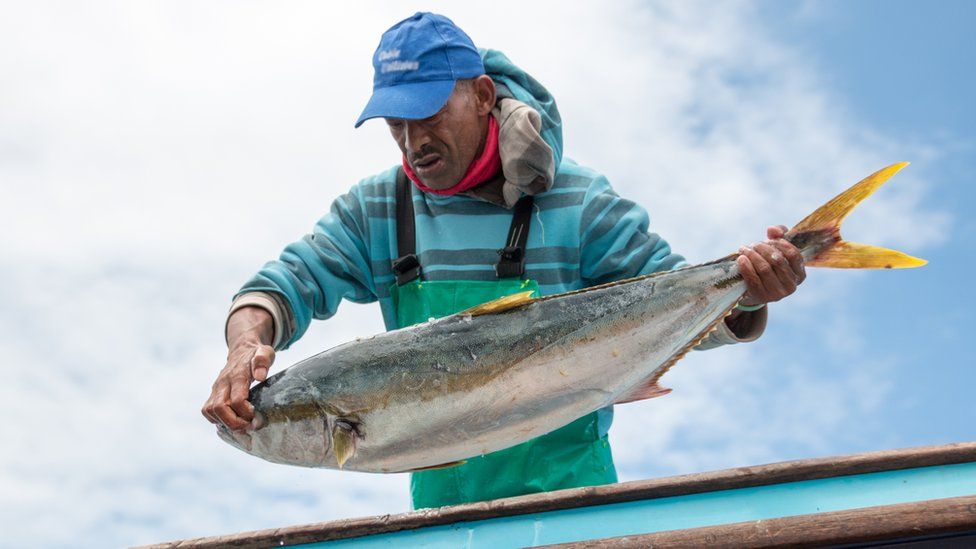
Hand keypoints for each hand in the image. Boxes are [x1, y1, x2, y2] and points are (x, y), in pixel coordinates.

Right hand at [201, 307, 274, 430]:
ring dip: (225, 423)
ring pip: (210, 411)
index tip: (256, 416)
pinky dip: (217, 420)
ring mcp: (216, 388)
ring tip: (241, 426)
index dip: (245, 412)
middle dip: (234, 422)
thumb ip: (263, 361)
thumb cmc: (256, 354)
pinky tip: (232, 421)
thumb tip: (260, 376)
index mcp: (237, 374)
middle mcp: (223, 382)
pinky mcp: (213, 394)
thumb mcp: (265, 352)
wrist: (241, 350)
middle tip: (249, 426)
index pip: (236, 399)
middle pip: (219, 408)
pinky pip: (207, 411)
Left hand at [736, 225, 805, 306]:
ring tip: (744, 249)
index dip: (780, 244)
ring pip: (764, 268)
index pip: (793, 254)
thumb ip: (778, 236)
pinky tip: (740, 259)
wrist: (753, 291)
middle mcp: (792, 285)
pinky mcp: (762, 297)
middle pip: (777, 260)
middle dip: (763, 248)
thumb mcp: (776, 251)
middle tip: (753, 244)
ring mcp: (778, 293)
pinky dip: (746, 266)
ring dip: (752, 255)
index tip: (768, 239)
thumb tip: (772, 229)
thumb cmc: (768, 266)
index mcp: (800, 274)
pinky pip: (753, 279)